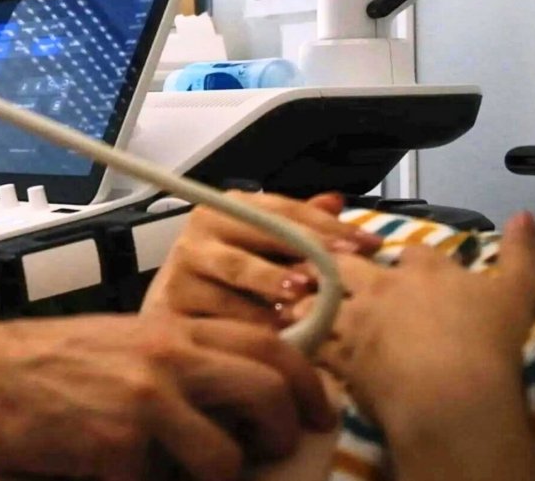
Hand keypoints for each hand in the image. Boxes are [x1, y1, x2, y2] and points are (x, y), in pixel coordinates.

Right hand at [0, 313, 335, 480]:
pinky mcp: (117, 449)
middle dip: (284, 432)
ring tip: (188, 473)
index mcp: (171, 329)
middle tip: (276, 450)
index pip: (269, 343)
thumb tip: (236, 398)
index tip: (317, 411)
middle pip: (266, 391)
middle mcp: (167, 358)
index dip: (307, 382)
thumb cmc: (48, 362)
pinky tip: (121, 471)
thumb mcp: (124, 343)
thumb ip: (180, 361)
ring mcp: (144, 404)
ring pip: (226, 457)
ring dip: (218, 477)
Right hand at [142, 192, 382, 326]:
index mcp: (225, 209)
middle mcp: (201, 230)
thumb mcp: (257, 247)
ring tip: (306, 302)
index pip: (282, 208)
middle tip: (335, 271)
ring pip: (238, 271)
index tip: (366, 244)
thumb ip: (294, 225)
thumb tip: (336, 200)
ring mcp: (183, 264)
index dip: (326, 225)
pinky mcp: (172, 300)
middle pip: (260, 234)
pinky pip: (219, 311)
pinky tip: (279, 333)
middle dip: (303, 252)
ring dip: (276, 288)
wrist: (169, 314)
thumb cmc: (221, 280)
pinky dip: (251, 323)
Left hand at [300, 211, 534, 429]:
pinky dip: (301, 337)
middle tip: (329, 268)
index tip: (404, 262)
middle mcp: (381, 284)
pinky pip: (312, 339)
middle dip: (336, 261)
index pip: (409, 250)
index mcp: (423, 268)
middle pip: (347, 262)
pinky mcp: (339, 352)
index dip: (406, 256)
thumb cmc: (489, 341)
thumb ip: (520, 252)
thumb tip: (524, 215)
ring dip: (307, 298)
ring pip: (318, 297)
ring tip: (294, 300)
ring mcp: (356, 317)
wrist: (453, 391)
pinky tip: (293, 339)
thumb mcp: (518, 292)